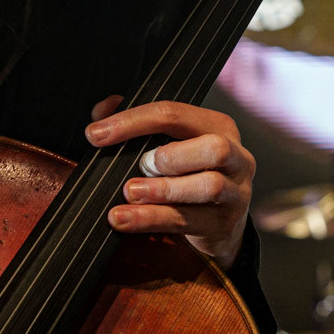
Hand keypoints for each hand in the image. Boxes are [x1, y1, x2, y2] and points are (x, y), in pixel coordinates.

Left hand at [86, 96, 254, 268]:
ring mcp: (235, 192)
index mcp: (218, 126)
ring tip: (130, 192)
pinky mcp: (224, 224)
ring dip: (163, 189)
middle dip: (171, 156)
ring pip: (208, 187)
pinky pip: (188, 220)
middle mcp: (236, 156)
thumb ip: (137, 122)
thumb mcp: (169, 143)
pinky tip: (125, 218)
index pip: (176, 114)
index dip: (133, 122)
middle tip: (140, 165)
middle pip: (214, 148)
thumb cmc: (189, 173)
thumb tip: (103, 109)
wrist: (220, 222)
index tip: (97, 134)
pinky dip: (152, 219)